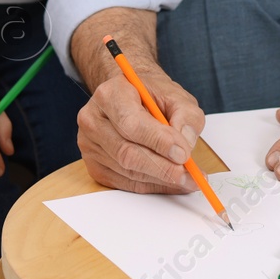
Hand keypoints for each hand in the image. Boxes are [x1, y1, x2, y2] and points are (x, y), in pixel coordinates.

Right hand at [72, 8, 205, 193]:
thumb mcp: (176, 95)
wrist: (131, 97)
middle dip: (162, 167)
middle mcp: (93, 119)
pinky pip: (125, 183)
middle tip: (190, 175)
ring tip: (187, 179)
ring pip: (128, 171)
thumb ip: (186, 116)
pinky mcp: (95, 165)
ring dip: (161, 179)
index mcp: (110, 93)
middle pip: (126, 152)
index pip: (131, 123)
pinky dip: (151, 185)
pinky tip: (170, 181)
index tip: (183, 153)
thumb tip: (185, 144)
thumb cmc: (151, 95)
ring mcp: (90, 145)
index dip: (158, 142)